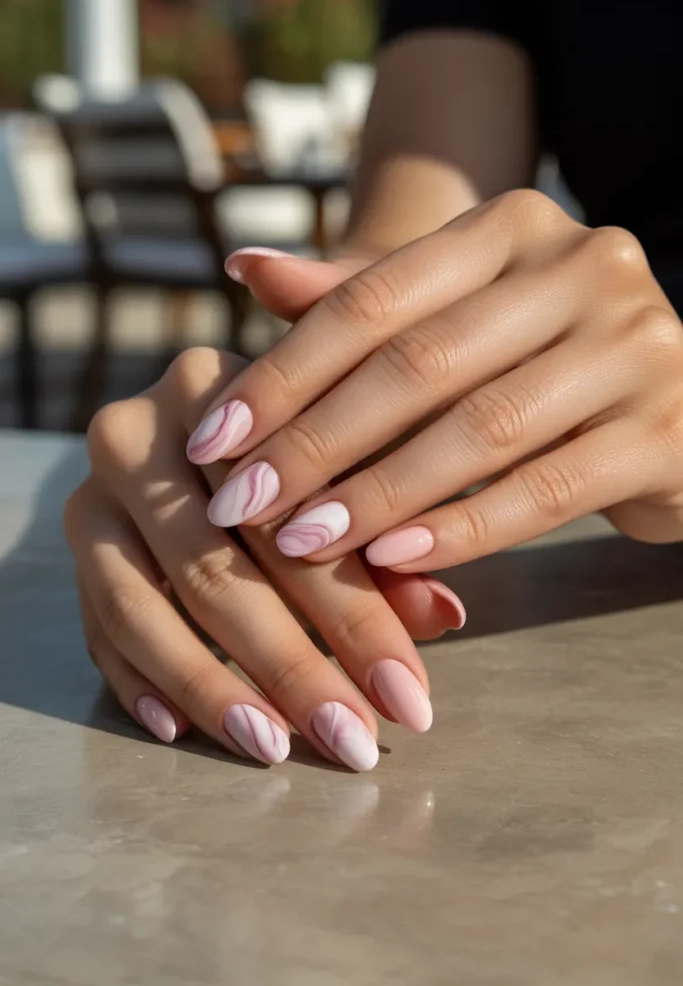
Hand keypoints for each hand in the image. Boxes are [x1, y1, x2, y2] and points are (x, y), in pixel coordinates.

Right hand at [65, 349, 465, 771]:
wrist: (211, 424)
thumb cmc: (304, 452)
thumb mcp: (351, 474)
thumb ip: (387, 541)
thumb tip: (439, 616)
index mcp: (222, 390)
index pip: (290, 519)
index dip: (355, 614)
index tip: (408, 696)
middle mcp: (139, 431)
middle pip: (216, 568)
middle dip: (291, 666)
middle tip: (349, 740)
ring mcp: (93, 491)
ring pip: (143, 607)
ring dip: (212, 688)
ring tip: (274, 748)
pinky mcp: (74, 544)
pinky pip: (96, 626)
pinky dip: (139, 682)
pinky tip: (181, 731)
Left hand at [188, 190, 682, 569]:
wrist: (673, 405)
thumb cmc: (534, 363)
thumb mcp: (447, 320)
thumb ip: (355, 300)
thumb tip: (244, 267)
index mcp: (513, 229)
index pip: (374, 298)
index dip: (284, 371)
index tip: (213, 437)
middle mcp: (583, 266)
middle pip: (418, 363)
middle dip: (316, 441)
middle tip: (240, 501)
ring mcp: (635, 344)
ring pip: (479, 429)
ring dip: (376, 493)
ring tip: (300, 542)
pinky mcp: (666, 429)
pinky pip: (544, 490)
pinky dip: (460, 528)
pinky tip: (393, 559)